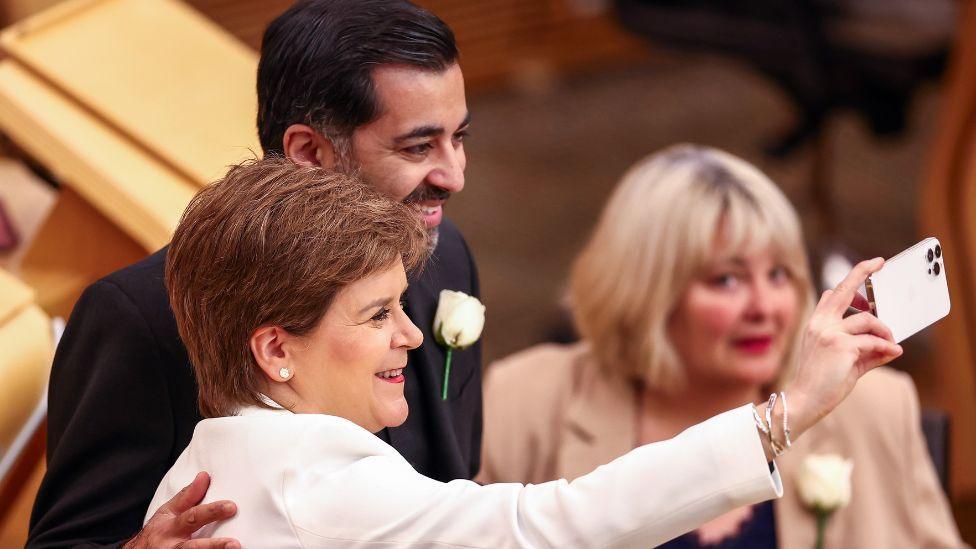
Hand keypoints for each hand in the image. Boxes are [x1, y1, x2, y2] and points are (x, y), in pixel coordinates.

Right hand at [125, 472, 239, 548]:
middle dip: (214, 546)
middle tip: (235, 544)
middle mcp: (171, 546)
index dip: (212, 512)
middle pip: (194, 547)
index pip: (192, 517)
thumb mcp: (168, 512)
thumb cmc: (158, 531)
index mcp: (170, 527)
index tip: (231, 507)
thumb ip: (188, 496)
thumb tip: (205, 476)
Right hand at [786, 258, 902, 439]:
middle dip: (862, 271)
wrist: (804, 400)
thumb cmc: (821, 383)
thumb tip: (892, 346)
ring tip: (892, 344)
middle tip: (879, 262)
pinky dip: (886, 347)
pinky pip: (873, 341)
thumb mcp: (845, 361)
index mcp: (817, 323)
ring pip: (868, 319)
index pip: (833, 293)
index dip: (851, 280)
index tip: (867, 267)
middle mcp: (821, 323)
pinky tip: (894, 352)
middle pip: (844, 289)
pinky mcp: (841, 345)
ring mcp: (829, 332)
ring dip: (886, 331)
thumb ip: (866, 350)